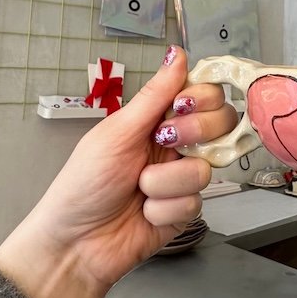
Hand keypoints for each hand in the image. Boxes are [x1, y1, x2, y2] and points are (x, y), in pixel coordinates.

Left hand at [0, 46, 236, 297]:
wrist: (76, 244)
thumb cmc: (83, 185)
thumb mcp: (117, 132)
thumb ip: (155, 94)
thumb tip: (177, 53)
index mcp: (157, 120)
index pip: (204, 95)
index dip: (201, 98)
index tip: (181, 107)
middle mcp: (176, 146)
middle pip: (220, 125)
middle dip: (193, 133)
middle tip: (163, 142)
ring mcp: (182, 179)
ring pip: (205, 168)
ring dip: (164, 181)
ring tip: (139, 189)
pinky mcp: (186, 210)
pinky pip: (194, 201)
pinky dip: (163, 208)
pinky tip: (144, 213)